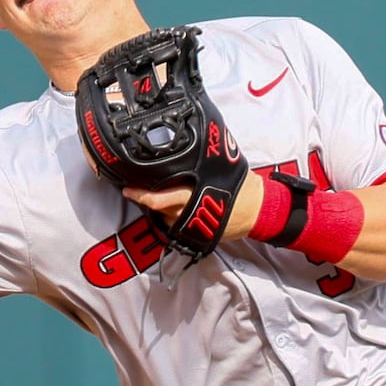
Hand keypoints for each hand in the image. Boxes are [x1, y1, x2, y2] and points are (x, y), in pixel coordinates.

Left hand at [123, 173, 264, 241]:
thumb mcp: (218, 166)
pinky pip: (175, 226)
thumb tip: (181, 150)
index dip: (140, 194)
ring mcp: (191, 225)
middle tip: (132, 190)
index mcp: (192, 193)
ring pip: (164, 217)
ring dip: (159, 207)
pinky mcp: (197, 235)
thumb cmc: (239, 184)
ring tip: (158, 194)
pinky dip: (170, 217)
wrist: (257, 209)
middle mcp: (188, 211)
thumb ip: (198, 162)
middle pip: (157, 208)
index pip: (159, 198)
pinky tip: (171, 208)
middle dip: (145, 199)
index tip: (127, 188)